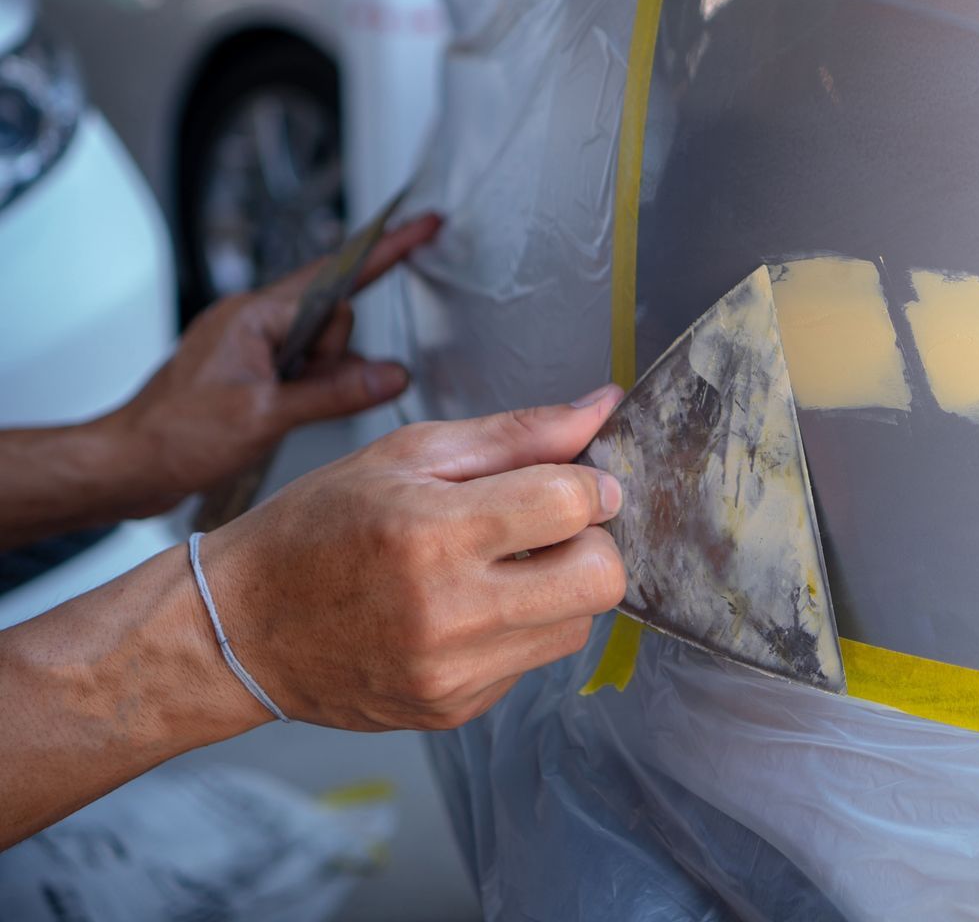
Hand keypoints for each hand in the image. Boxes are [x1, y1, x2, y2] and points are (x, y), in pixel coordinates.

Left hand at [105, 212, 441, 514]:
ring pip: (319, 348)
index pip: (336, 278)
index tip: (422, 226)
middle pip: (332, 317)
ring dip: (319, 380)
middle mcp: (252, 321)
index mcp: (255, 316)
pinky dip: (308, 388)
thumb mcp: (266, 416)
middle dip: (337, 356)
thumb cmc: (175, 435)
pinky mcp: (248, 370)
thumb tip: (391, 375)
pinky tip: (288, 412)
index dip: (385, 251)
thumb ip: (336, 393)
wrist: (126, 464)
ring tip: (280, 413)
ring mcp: (249, 346)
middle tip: (307, 394)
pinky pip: (300, 367)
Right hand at [190, 386, 629, 731]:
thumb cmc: (316, 527)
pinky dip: (519, 629)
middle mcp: (449, 612)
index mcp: (434, 533)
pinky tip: (468, 609)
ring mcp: (452, 672)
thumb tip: (602, 407)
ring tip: (499, 567)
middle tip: (548, 530)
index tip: (576, 483)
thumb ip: (515, 433)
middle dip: (592, 544)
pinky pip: (533, 662)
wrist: (238, 629)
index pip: (573, 505)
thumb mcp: (407, 454)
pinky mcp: (454, 709)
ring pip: (578, 626)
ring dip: (559, 589)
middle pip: (601, 580)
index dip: (591, 485)